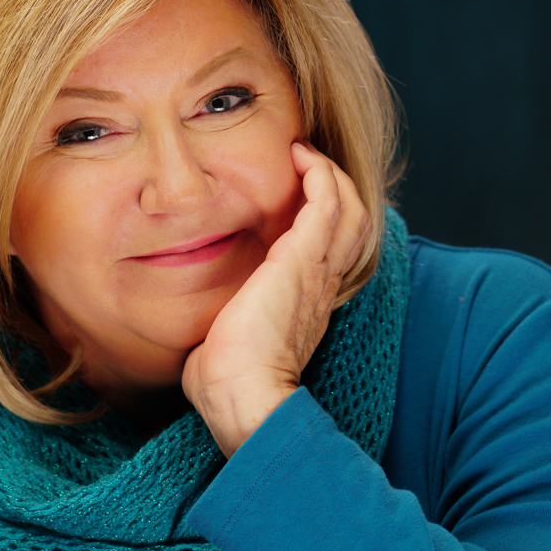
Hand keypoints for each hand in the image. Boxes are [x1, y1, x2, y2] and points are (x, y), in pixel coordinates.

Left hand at [181, 142, 369, 455]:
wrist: (244, 395)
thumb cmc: (228, 382)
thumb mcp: (228, 343)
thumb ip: (223, 326)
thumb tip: (197, 332)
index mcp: (308, 304)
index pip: (332, 251)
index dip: (323, 220)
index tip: (295, 198)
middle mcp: (323, 284)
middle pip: (353, 223)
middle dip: (336, 187)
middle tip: (306, 165)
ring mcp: (318, 270)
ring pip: (349, 206)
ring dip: (330, 174)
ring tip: (305, 155)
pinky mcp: (303, 258)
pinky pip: (327, 201)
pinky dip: (320, 173)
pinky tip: (300, 157)